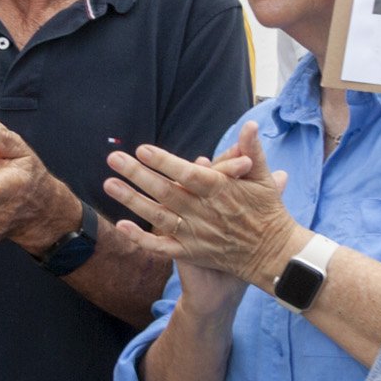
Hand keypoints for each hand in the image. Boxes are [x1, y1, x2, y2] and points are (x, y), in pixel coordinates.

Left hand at [105, 121, 298, 288]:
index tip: (143, 150)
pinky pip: (162, 247)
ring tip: (109, 184)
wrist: (272, 255)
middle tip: (113, 158)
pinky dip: (141, 238)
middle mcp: (204, 213)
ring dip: (132, 201)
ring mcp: (195, 234)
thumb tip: (251, 125)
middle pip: (165, 192)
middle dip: (137, 174)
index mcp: (220, 192)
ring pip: (158, 216)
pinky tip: (122, 226)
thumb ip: (252, 152)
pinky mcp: (191, 253)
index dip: (165, 162)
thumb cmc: (267, 213)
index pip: (188, 174)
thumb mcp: (264, 180)